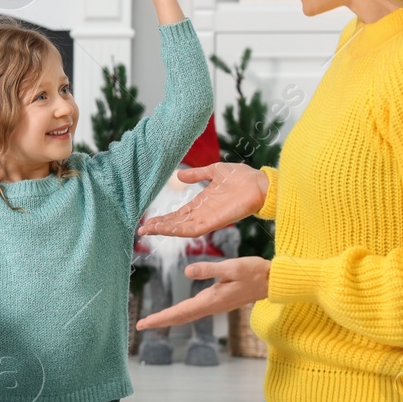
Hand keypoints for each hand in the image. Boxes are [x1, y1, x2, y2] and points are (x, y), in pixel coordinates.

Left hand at [135, 256, 269, 330]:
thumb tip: (186, 271)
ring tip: (153, 320)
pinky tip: (177, 312)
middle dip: (160, 321)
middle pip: (180, 317)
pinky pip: (194, 311)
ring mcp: (215, 305)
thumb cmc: (254, 272)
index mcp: (210, 300)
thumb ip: (209, 269)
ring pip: (187, 315)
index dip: (160, 318)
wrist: (274, 281)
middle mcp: (210, 306)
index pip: (179, 312)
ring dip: (169, 318)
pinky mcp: (219, 301)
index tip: (143, 324)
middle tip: (141, 325)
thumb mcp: (232, 267)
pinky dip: (181, 313)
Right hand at [137, 162, 268, 238]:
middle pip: (176, 223)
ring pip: (181, 228)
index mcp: (201, 203)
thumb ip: (197, 174)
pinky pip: (192, 229)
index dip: (164, 218)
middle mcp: (202, 214)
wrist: (260, 184)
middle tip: (142, 229)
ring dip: (164, 229)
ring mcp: (208, 219)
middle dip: (159, 226)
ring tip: (147, 230)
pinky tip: (165, 229)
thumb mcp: (214, 171)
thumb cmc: (242, 177)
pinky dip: (178, 230)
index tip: (148, 220)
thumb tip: (179, 175)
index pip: (178, 214)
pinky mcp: (214, 222)